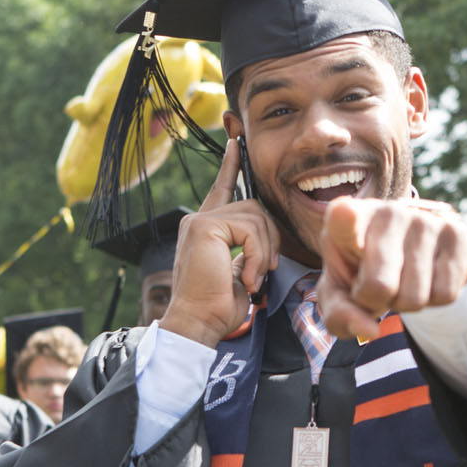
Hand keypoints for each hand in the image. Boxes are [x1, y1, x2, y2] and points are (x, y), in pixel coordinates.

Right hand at [159, 138, 281, 347]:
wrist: (197, 323)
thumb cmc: (217, 307)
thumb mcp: (238, 273)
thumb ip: (246, 251)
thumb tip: (265, 244)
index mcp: (206, 229)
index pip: (221, 189)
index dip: (230, 166)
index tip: (235, 143)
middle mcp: (199, 219)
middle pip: (253, 207)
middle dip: (269, 236)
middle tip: (267, 268)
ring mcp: (200, 221)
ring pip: (255, 217)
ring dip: (264, 252)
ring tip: (255, 278)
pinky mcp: (205, 227)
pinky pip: (250, 230)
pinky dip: (257, 256)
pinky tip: (250, 278)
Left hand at [316, 197, 466, 340]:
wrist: (404, 246)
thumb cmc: (362, 270)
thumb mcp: (339, 292)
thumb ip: (340, 314)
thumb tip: (370, 331)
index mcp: (346, 221)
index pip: (344, 218)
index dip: (345, 218)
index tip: (344, 212)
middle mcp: (388, 213)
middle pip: (380, 287)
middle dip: (377, 302)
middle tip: (377, 286)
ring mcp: (425, 221)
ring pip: (415, 297)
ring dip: (406, 303)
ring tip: (401, 280)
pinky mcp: (456, 234)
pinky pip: (446, 294)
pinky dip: (434, 299)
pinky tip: (425, 278)